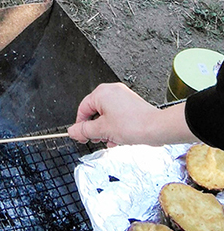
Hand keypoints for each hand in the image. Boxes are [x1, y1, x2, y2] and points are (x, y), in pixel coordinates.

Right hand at [67, 83, 196, 146]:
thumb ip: (83, 130)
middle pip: (94, 112)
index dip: (80, 125)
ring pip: (105, 115)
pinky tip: (117, 138)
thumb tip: (72, 131)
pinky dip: (114, 127)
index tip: (81, 136)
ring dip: (104, 130)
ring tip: (109, 140)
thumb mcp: (102, 130)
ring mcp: (122, 97)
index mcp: (101, 93)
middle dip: (94, 129)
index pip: (82, 109)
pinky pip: (116, 115)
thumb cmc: (134, 124)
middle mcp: (112, 91)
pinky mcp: (131, 104)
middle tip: (95, 139)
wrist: (158, 128)